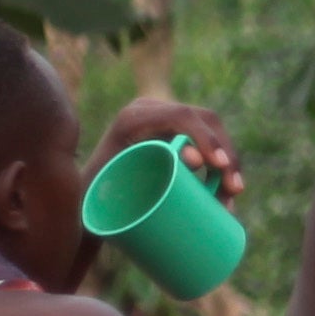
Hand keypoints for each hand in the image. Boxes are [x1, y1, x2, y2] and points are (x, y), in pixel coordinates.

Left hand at [95, 97, 241, 205]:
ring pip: (213, 132)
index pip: (181, 116)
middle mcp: (152, 113)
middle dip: (226, 153)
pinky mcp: (177, 136)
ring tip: (233, 195)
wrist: (81, 201)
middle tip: (233, 190)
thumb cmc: (85, 202)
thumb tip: (156, 185)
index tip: (217, 167)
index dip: (206, 138)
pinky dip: (224, 166)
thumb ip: (113, 191)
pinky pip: (210, 143)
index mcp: (133, 119)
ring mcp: (167, 123)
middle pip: (204, 122)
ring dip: (229, 162)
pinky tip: (232, 185)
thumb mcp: (92, 195)